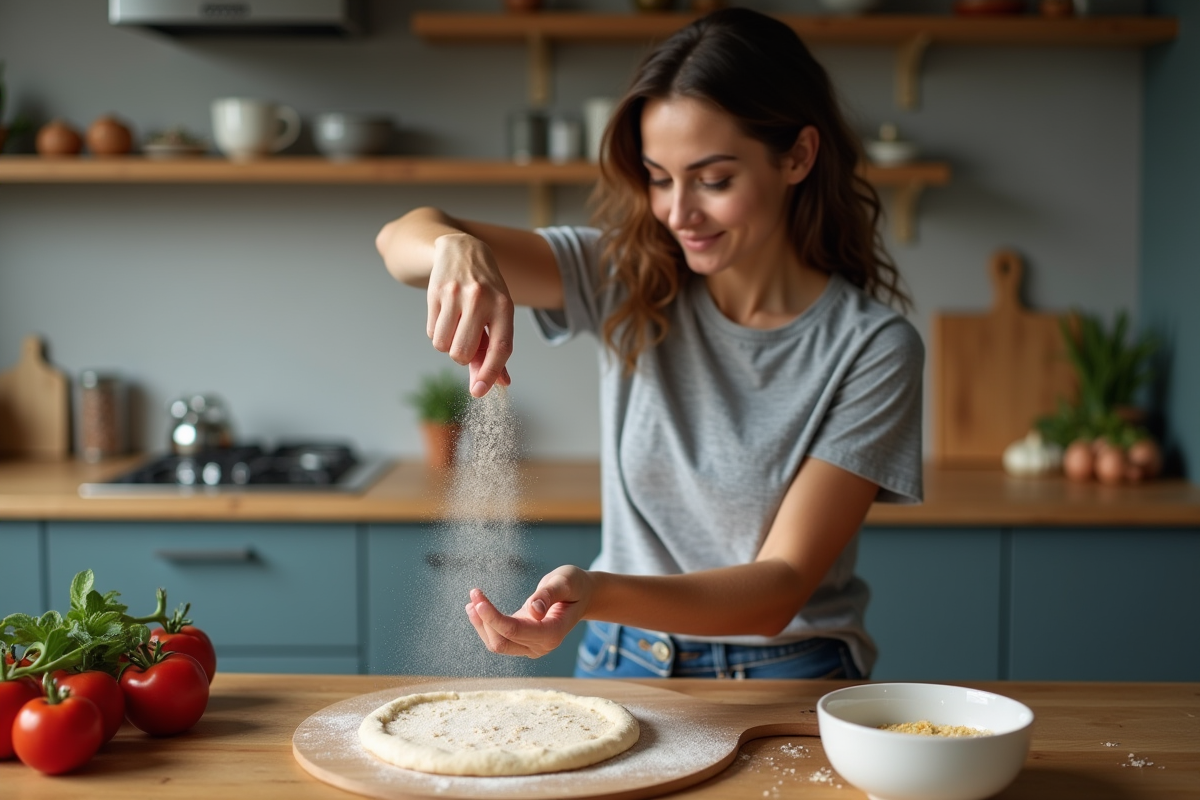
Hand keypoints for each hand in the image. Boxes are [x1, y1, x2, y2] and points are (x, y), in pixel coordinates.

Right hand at [428, 233, 513, 396]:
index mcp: (504, 306)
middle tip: (466, 342)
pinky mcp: (435, 292)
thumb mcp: (499, 314)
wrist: (463, 250)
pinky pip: (430, 332)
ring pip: (442, 344)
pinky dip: (436, 332)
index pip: (500, 348)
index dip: (491, 373)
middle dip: (461, 357)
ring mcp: (456, 295)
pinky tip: (446, 315)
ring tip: (456, 326)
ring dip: (447, 344)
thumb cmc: (487, 291)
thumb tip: (499, 384)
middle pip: (462, 352)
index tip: (480, 391)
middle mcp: (481, 299)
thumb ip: (496, 349)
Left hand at [465, 566, 592, 657]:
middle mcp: (542, 645)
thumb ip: (548, 595)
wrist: (582, 595)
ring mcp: (532, 646)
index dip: (494, 618)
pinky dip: (486, 625)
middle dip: (484, 620)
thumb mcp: (565, 582)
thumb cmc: (575, 586)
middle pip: (502, 642)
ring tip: (472, 600)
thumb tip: (534, 611)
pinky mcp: (524, 641)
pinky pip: (500, 639)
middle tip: (474, 592)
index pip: (515, 631)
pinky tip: (477, 608)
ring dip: (481, 624)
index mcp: (553, 632)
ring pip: (497, 644)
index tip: (478, 601)